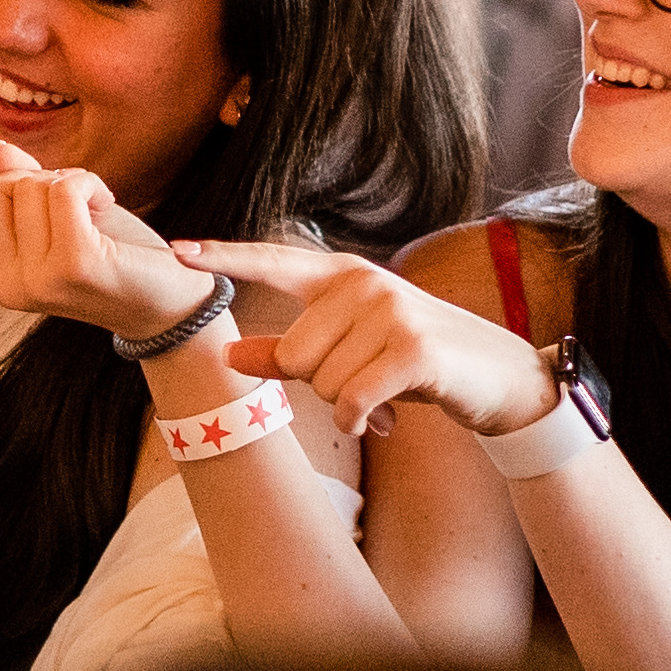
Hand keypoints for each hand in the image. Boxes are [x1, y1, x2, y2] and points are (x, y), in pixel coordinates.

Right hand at [0, 142, 214, 342]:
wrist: (169, 300)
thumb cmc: (118, 255)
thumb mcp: (63, 215)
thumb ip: (22, 186)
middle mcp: (1, 284)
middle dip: (32, 182)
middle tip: (74, 214)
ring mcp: (31, 281)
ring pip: (24, 184)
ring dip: (68, 184)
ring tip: (96, 220)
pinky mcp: (67, 267)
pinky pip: (62, 189)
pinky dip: (90, 187)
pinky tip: (108, 216)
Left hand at [172, 238, 559, 442]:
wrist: (495, 377)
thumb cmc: (412, 362)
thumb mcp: (347, 352)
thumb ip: (287, 351)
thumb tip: (228, 352)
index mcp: (342, 276)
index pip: (273, 262)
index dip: (224, 257)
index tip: (175, 250)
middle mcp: (363, 283)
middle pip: (294, 354)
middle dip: (320, 385)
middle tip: (364, 383)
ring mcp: (390, 311)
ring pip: (322, 382)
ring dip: (348, 404)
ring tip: (384, 392)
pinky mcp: (413, 348)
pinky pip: (352, 399)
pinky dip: (361, 420)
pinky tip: (382, 420)